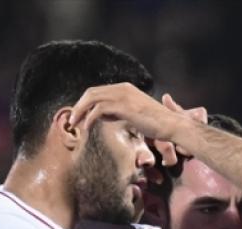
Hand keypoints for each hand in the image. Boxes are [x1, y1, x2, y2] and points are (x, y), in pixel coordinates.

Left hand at [72, 83, 197, 156]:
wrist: (170, 125)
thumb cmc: (155, 123)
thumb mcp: (133, 113)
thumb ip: (117, 111)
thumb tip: (101, 115)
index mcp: (124, 88)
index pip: (97, 91)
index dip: (84, 103)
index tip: (77, 116)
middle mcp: (122, 88)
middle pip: (91, 92)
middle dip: (78, 106)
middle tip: (70, 120)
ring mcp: (123, 96)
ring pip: (92, 98)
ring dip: (80, 111)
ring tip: (74, 124)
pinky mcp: (124, 106)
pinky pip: (99, 109)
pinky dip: (90, 118)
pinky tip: (86, 127)